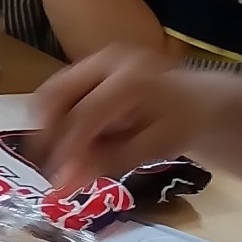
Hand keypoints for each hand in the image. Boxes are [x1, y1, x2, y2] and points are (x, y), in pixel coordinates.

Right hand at [32, 47, 211, 190]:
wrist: (195, 100)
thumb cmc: (180, 125)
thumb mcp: (154, 148)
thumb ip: (110, 162)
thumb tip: (66, 181)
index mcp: (132, 78)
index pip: (87, 113)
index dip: (68, 147)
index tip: (56, 178)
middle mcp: (108, 60)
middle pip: (56, 93)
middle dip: (46, 133)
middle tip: (47, 165)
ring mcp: (95, 60)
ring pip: (51, 93)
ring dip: (48, 127)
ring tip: (59, 155)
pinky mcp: (87, 67)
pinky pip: (58, 93)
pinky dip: (57, 120)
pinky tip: (72, 141)